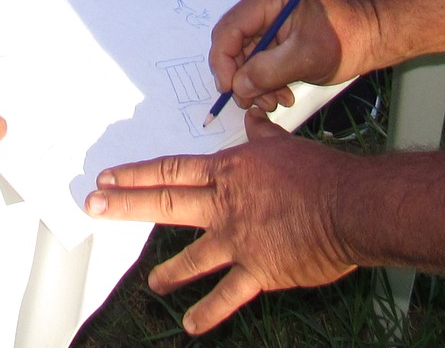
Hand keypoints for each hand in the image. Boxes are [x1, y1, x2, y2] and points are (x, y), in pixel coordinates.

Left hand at [85, 117, 359, 333]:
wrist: (350, 206)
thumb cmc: (322, 173)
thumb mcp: (284, 145)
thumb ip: (262, 138)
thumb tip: (253, 120)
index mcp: (230, 172)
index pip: (172, 170)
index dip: (137, 174)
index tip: (108, 175)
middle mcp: (225, 204)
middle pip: (166, 204)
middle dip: (125, 205)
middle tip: (94, 205)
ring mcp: (238, 239)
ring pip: (191, 257)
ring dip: (168, 272)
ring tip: (152, 283)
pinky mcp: (257, 270)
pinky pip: (225, 296)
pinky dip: (207, 312)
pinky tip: (191, 324)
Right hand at [208, 0, 374, 116]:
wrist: (368, 37)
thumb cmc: (343, 40)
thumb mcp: (305, 58)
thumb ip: (267, 72)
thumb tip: (237, 87)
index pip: (229, 29)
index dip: (224, 62)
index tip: (230, 90)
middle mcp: (262, 0)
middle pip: (233, 42)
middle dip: (242, 76)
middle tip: (256, 102)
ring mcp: (267, 15)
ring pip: (243, 54)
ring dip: (255, 82)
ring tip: (275, 101)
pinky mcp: (273, 30)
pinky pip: (257, 56)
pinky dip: (264, 78)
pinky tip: (281, 93)